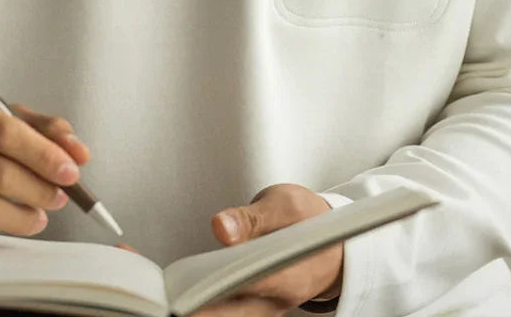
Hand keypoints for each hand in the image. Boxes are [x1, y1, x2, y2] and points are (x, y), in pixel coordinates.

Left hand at [191, 184, 343, 316]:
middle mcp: (278, 301)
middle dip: (203, 306)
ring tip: (178, 291)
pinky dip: (211, 301)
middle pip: (233, 313)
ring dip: (204, 305)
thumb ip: (253, 217)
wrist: (334, 242)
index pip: (249, 285)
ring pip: (230, 315)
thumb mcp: (287, 205)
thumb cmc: (311, 222)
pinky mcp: (256, 305)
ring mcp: (267, 307)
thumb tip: (222, 227)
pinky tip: (192, 288)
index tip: (193, 284)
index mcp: (291, 276)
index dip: (219, 284)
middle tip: (176, 296)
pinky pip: (231, 310)